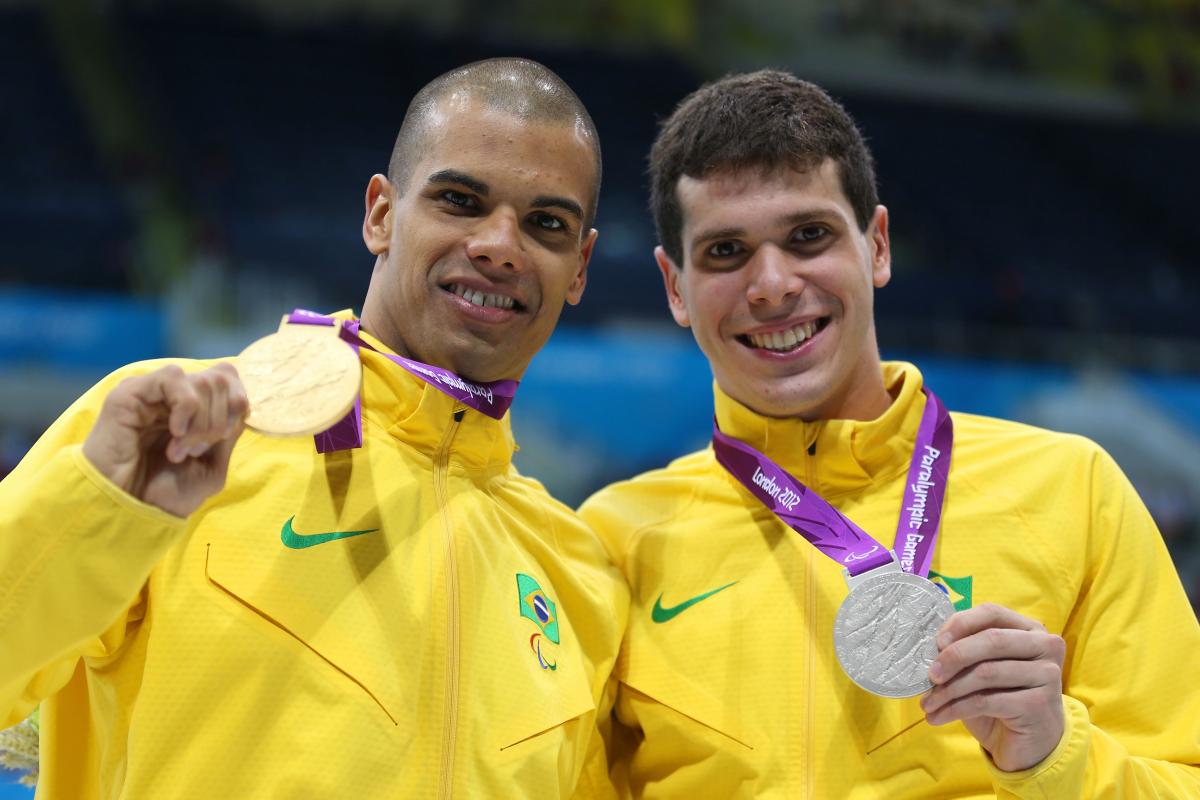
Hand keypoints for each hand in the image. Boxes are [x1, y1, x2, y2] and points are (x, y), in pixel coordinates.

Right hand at [82, 363, 248, 517]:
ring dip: (202, 420)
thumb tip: (240, 403)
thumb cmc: (165, 494)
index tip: (222, 439)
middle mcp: (174, 395)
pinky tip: (175, 433)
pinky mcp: (131, 392)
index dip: (237, 405)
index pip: (229, 378)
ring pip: (203, 380)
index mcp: (194, 409)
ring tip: (180, 450)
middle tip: (196, 450)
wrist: (128, 510)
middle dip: (219, 420)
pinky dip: (186, 406)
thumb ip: (229, 433)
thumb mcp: (212, 466)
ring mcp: (153, 392)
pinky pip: (174, 377)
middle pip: (221, 378)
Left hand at [921, 603, 1065, 771]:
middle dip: (953, 657)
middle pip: (991, 640)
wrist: (1030, 743)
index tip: (937, 642)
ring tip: (928, 703)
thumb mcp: (982, 669)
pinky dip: (955, 708)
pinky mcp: (1039, 704)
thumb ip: (966, 650)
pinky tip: (938, 717)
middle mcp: (1045, 647)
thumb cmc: (1002, 698)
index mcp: (1030, 629)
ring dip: (948, 690)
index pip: (992, 613)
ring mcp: (1047, 675)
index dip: (961, 624)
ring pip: (986, 672)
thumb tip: (932, 646)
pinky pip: (986, 700)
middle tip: (929, 675)